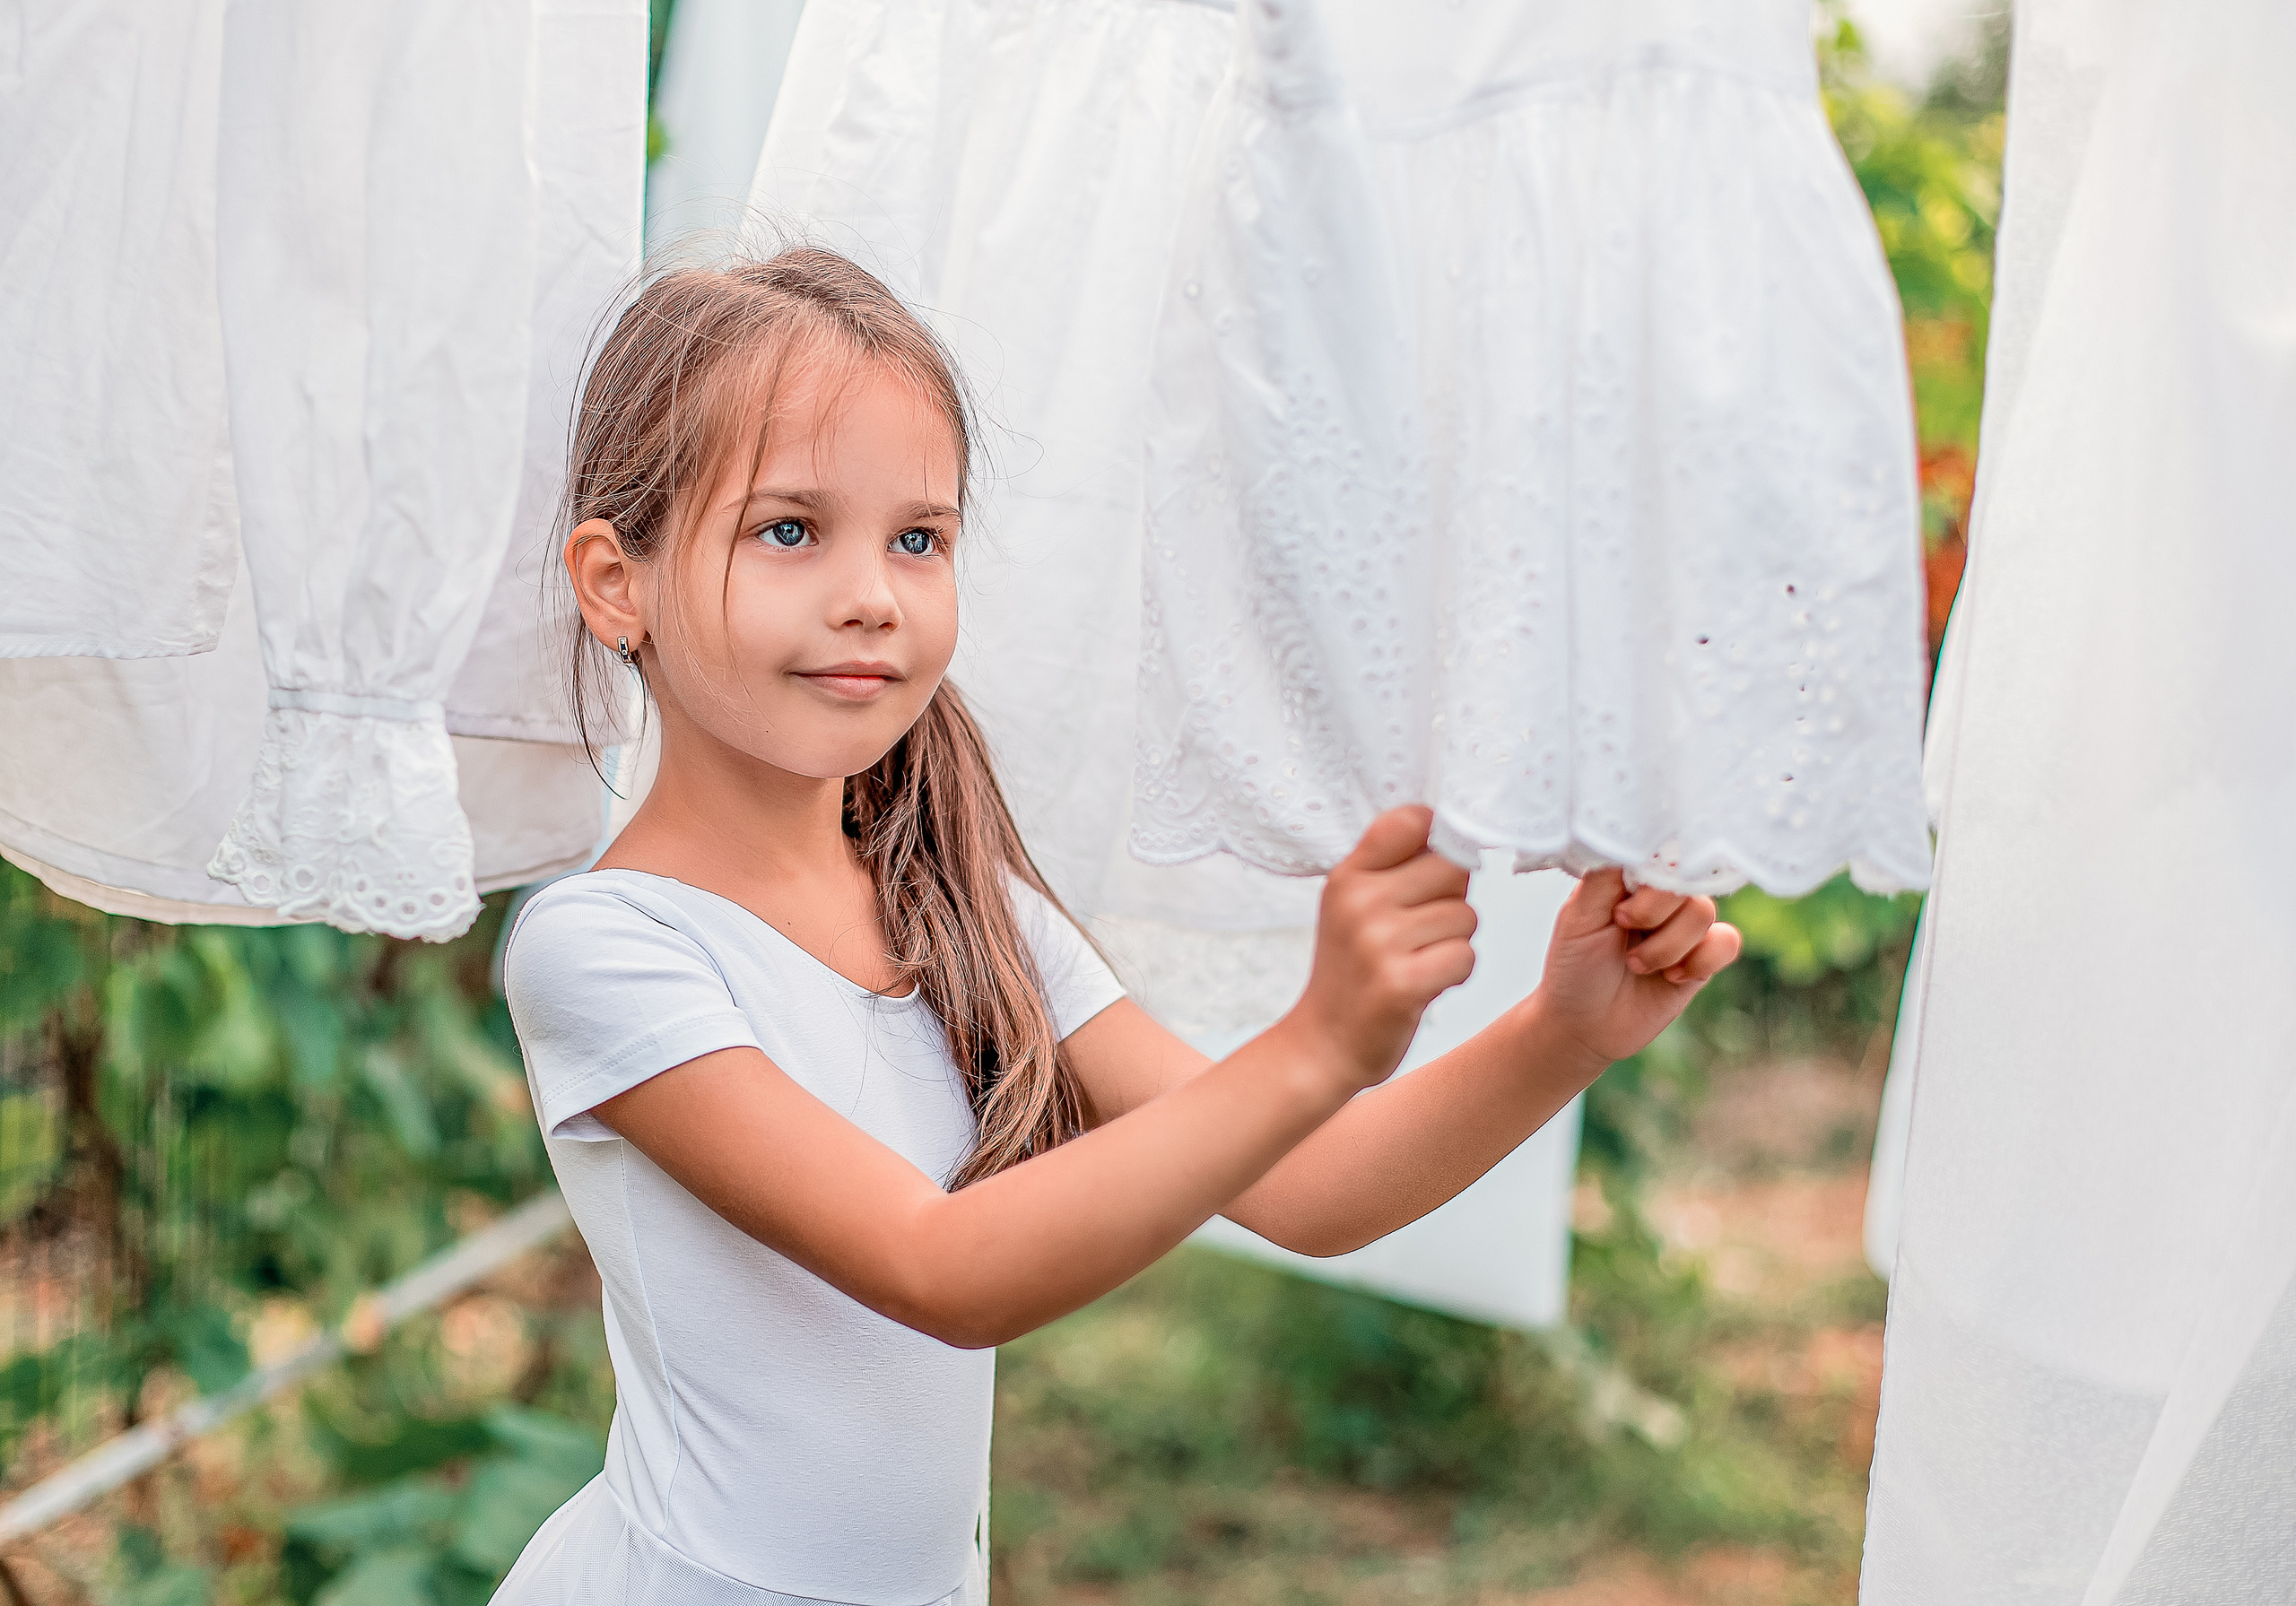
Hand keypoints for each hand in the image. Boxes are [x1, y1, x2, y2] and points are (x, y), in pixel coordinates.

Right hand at [1287, 806, 1477, 1091]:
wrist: (1324, 1044)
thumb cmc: (1353, 970)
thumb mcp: (1351, 905)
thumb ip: (1395, 866)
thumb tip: (1461, 833)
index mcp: (1347, 876)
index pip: (1412, 820)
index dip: (1438, 840)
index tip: (1430, 870)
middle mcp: (1359, 902)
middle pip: (1454, 868)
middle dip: (1452, 900)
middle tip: (1421, 931)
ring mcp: (1378, 942)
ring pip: (1466, 916)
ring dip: (1454, 942)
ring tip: (1418, 960)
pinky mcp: (1402, 983)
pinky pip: (1465, 956)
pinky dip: (1456, 973)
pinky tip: (1426, 984)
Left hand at [1533, 869, 1740, 1068]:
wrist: (1583, 1026)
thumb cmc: (1573, 967)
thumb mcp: (1578, 919)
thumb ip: (1604, 878)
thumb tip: (1631, 841)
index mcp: (1629, 878)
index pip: (1658, 852)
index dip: (1650, 877)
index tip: (1622, 910)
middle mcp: (1660, 897)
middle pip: (1685, 880)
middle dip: (1654, 913)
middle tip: (1623, 930)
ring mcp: (1684, 927)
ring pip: (1704, 912)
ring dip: (1667, 946)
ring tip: (1636, 965)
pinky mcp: (1702, 958)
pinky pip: (1728, 942)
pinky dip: (1700, 961)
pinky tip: (1671, 978)